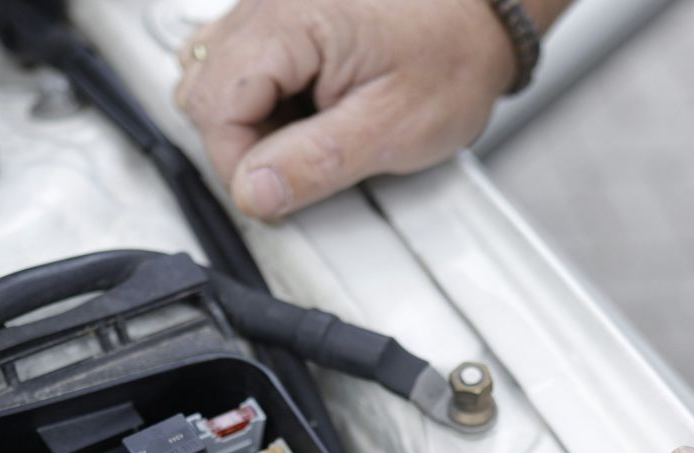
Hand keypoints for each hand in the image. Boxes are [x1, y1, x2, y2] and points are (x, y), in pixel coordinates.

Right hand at [173, 0, 519, 218]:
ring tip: (305, 134)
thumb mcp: (392, 127)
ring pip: (215, 74)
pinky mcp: (286, 12)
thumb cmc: (455, 53)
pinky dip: (263, 93)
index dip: (238, 164)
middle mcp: (270, 2)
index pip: (215, 107)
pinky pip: (244, 58)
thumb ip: (315, 164)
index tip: (278, 192)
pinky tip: (303, 109)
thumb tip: (255, 192)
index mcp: (289, 23)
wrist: (489, 12)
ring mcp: (274, 3)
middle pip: (204, 88)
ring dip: (248, 118)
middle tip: (296, 165)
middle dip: (239, 141)